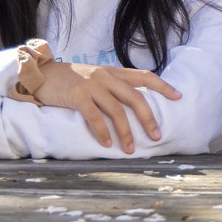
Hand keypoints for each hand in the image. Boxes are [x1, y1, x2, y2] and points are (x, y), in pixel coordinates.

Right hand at [32, 61, 181, 153]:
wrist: (42, 73)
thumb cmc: (71, 80)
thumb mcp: (96, 77)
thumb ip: (113, 86)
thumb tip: (133, 104)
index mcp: (114, 72)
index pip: (145, 76)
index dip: (163, 86)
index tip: (179, 97)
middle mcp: (106, 77)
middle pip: (135, 97)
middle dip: (148, 118)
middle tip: (157, 136)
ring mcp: (92, 86)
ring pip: (116, 111)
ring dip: (126, 132)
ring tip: (131, 149)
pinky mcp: (77, 96)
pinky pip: (94, 117)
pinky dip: (102, 132)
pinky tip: (108, 144)